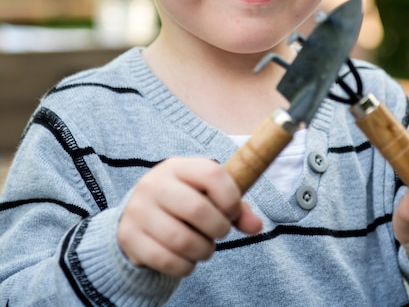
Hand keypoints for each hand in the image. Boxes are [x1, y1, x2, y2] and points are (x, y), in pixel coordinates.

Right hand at [118, 157, 262, 276]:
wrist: (138, 217)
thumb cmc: (184, 203)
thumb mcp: (208, 196)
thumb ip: (236, 209)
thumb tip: (256, 226)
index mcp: (178, 166)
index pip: (212, 174)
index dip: (231, 197)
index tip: (233, 212)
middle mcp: (154, 183)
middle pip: (198, 209)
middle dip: (219, 228)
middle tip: (220, 233)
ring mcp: (138, 209)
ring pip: (182, 240)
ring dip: (204, 250)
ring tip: (205, 247)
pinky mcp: (128, 236)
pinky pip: (166, 260)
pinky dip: (186, 266)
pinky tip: (187, 259)